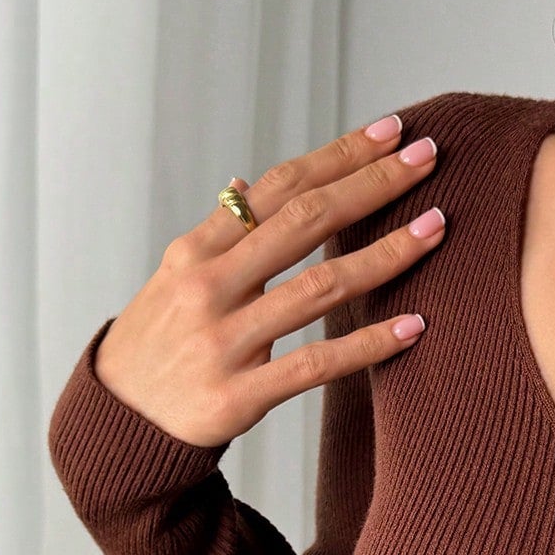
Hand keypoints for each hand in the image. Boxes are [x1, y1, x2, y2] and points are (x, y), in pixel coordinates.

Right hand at [91, 116, 444, 448]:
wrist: (119, 424)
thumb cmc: (157, 345)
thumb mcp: (173, 280)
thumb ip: (216, 236)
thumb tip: (243, 182)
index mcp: (197, 250)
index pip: (278, 187)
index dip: (337, 156)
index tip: (390, 130)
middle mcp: (209, 286)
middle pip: (304, 221)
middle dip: (371, 185)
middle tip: (426, 157)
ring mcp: (224, 341)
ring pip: (318, 288)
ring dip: (384, 255)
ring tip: (435, 229)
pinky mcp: (238, 395)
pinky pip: (315, 364)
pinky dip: (368, 345)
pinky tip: (413, 327)